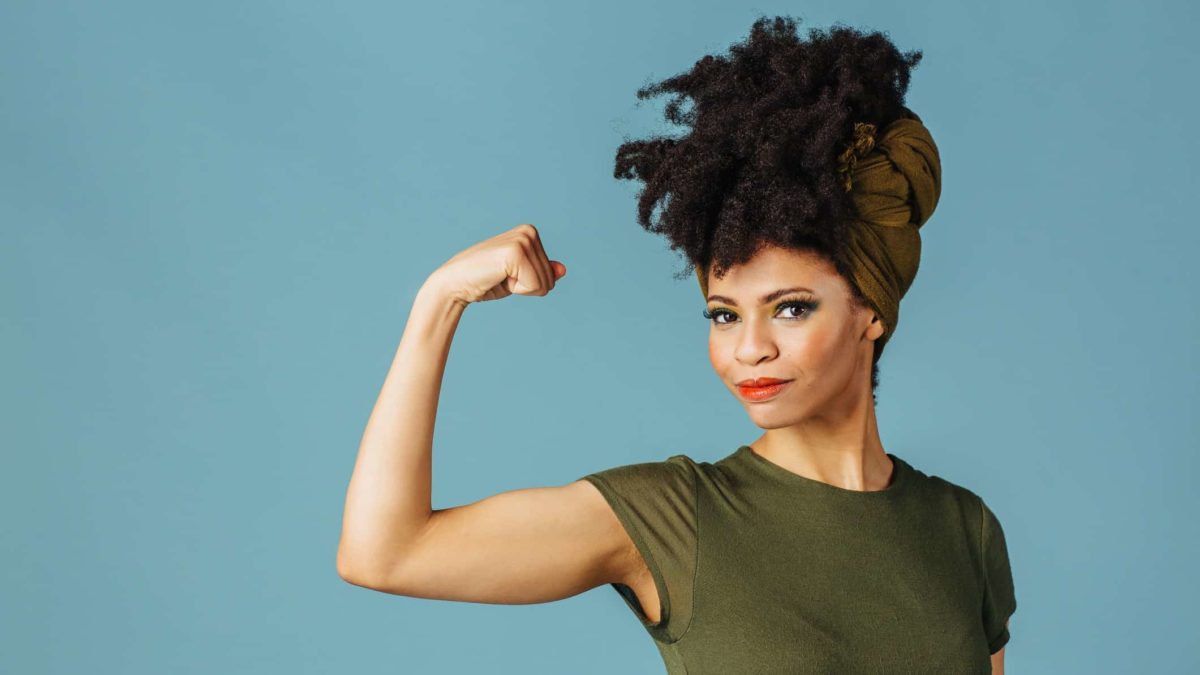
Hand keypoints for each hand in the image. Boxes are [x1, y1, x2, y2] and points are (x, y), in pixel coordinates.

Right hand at [427, 223, 566, 305]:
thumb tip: (563, 270)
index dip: (529, 283)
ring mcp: (523, 240)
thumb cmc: (486, 281)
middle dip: (526, 286)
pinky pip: (534, 285)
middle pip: (550, 278)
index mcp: (530, 233)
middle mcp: (529, 232)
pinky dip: (516, 289)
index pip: (551, 274)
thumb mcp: (520, 277)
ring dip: (520, 287)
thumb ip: (542, 272)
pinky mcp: (516, 252)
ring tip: (498, 275)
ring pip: (544, 283)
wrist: (456, 284)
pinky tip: (498, 277)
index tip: (506, 274)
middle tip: (501, 276)